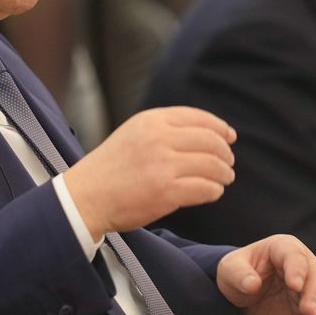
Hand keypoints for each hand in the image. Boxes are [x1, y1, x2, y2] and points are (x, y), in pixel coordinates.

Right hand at [63, 107, 235, 238]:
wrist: (86, 196)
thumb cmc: (111, 168)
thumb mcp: (134, 134)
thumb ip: (164, 129)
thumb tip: (207, 134)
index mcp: (151, 120)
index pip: (198, 118)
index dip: (220, 127)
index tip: (230, 137)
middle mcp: (159, 138)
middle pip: (211, 141)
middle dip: (225, 153)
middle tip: (228, 164)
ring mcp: (163, 164)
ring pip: (212, 165)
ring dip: (223, 174)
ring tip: (224, 179)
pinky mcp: (166, 191)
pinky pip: (205, 188)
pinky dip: (214, 191)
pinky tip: (212, 192)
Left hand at [216, 235, 315, 314]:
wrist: (241, 293)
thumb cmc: (237, 273)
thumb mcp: (230, 269)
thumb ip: (238, 274)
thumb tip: (252, 284)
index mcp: (283, 248)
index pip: (295, 256)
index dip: (297, 270)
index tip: (295, 286)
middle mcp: (303, 266)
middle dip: (314, 295)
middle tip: (308, 311)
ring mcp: (308, 289)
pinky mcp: (309, 309)